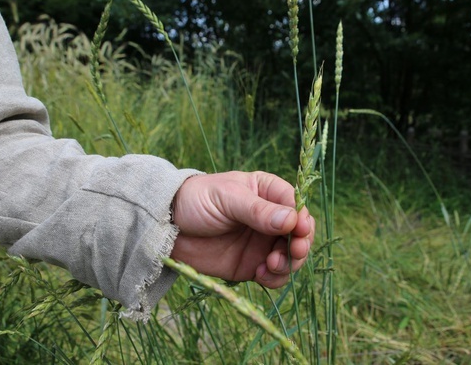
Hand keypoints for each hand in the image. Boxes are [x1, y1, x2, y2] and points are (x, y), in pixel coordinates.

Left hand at [170, 171, 314, 287]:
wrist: (167, 227)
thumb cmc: (197, 200)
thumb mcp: (227, 198)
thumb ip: (258, 211)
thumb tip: (292, 219)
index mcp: (268, 192)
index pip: (296, 204)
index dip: (303, 218)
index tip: (300, 230)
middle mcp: (271, 218)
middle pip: (301, 233)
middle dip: (301, 244)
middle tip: (293, 252)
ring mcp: (263, 243)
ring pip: (292, 256)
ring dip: (289, 263)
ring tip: (271, 265)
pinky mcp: (252, 264)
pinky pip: (275, 275)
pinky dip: (274, 278)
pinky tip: (260, 274)